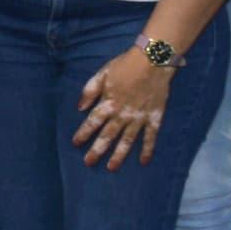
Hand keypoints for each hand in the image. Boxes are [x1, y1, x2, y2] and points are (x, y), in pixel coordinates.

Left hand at [75, 49, 173, 169]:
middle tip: (89, 163)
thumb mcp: (101, 74)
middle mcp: (122, 114)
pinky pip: (151, 137)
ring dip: (119, 155)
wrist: (152, 61)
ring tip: (112, 168)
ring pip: (127, 140)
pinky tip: (143, 161)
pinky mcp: (155, 117)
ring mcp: (139, 117)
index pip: (92, 122)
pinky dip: (147, 149)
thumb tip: (79, 108)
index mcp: (108, 103)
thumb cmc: (124, 66)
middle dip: (97, 150)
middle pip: (108, 136)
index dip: (83, 133)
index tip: (76, 144)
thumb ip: (89, 91)